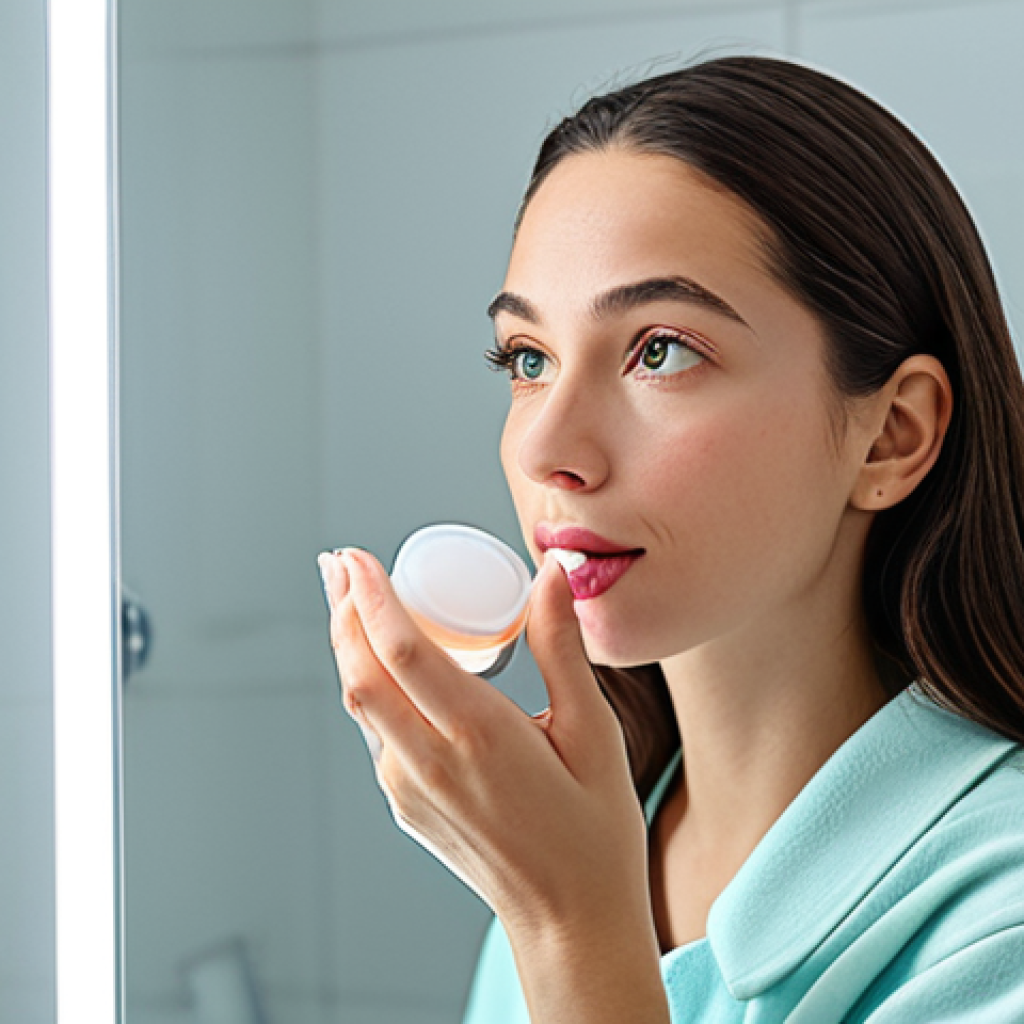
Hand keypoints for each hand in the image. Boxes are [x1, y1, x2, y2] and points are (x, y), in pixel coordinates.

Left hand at [318, 546, 650, 935]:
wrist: (570, 921)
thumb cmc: (592, 829)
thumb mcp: (593, 732)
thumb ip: (563, 649)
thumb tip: (551, 575)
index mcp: (480, 738)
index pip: (403, 651)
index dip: (372, 597)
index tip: (358, 557)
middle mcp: (431, 763)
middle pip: (361, 672)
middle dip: (342, 610)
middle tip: (338, 563)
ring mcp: (409, 789)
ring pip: (359, 702)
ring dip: (347, 645)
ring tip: (345, 596)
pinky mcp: (405, 804)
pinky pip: (374, 730)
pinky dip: (367, 683)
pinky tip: (379, 659)